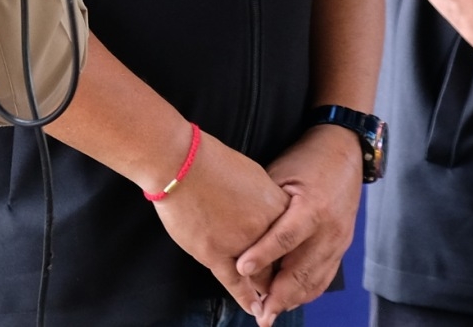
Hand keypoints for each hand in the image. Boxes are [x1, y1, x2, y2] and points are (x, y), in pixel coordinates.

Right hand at [148, 128, 290, 312]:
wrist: (180, 163)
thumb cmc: (210, 161)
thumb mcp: (251, 174)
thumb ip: (263, 199)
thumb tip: (266, 211)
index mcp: (276, 205)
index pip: (293, 239)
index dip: (290, 254)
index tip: (289, 262)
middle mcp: (265, 228)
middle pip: (280, 261)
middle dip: (280, 275)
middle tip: (282, 288)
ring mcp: (242, 244)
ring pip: (260, 276)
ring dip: (265, 289)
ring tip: (271, 304)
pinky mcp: (216, 255)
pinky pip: (236, 284)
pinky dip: (246, 299)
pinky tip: (255, 310)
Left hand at [235, 124, 363, 324]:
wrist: (343, 154)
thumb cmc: (305, 161)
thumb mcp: (281, 173)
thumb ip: (266, 204)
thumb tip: (240, 229)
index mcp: (312, 206)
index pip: (285, 236)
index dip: (263, 255)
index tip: (241, 270)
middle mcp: (330, 228)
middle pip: (303, 268)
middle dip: (279, 294)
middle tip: (260, 314)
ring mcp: (339, 241)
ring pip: (315, 279)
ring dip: (292, 299)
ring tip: (271, 314)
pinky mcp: (342, 247)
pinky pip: (326, 277)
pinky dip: (307, 292)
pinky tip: (291, 301)